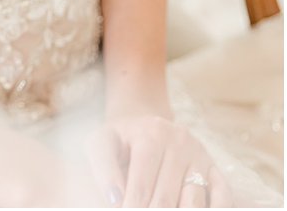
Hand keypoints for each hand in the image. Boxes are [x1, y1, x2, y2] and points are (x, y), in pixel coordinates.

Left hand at [88, 114, 231, 206]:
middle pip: (168, 196)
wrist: (144, 122)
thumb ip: (103, 168)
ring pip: (195, 201)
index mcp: (151, 135)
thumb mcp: (101, 142)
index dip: (133, 205)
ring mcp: (201, 157)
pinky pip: (224, 198)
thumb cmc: (120, 139)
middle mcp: (181, 143)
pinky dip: (216, 210)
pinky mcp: (216, 171)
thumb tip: (114, 200)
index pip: (143, 182)